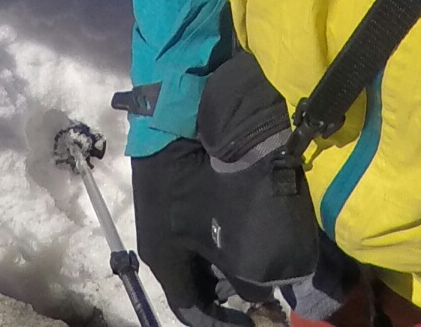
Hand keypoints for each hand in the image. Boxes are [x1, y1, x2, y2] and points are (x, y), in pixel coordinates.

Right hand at [130, 141, 256, 326]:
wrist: (181, 115)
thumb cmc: (205, 185)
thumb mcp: (235, 239)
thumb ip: (250, 277)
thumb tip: (259, 292)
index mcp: (164, 261)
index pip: (189, 308)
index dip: (218, 322)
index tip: (249, 321)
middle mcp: (160, 243)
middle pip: (194, 282)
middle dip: (227, 289)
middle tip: (260, 285)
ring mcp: (167, 215)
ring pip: (199, 254)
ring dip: (228, 261)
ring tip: (259, 256)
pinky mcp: (177, 192)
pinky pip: (200, 229)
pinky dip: (223, 237)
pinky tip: (248, 226)